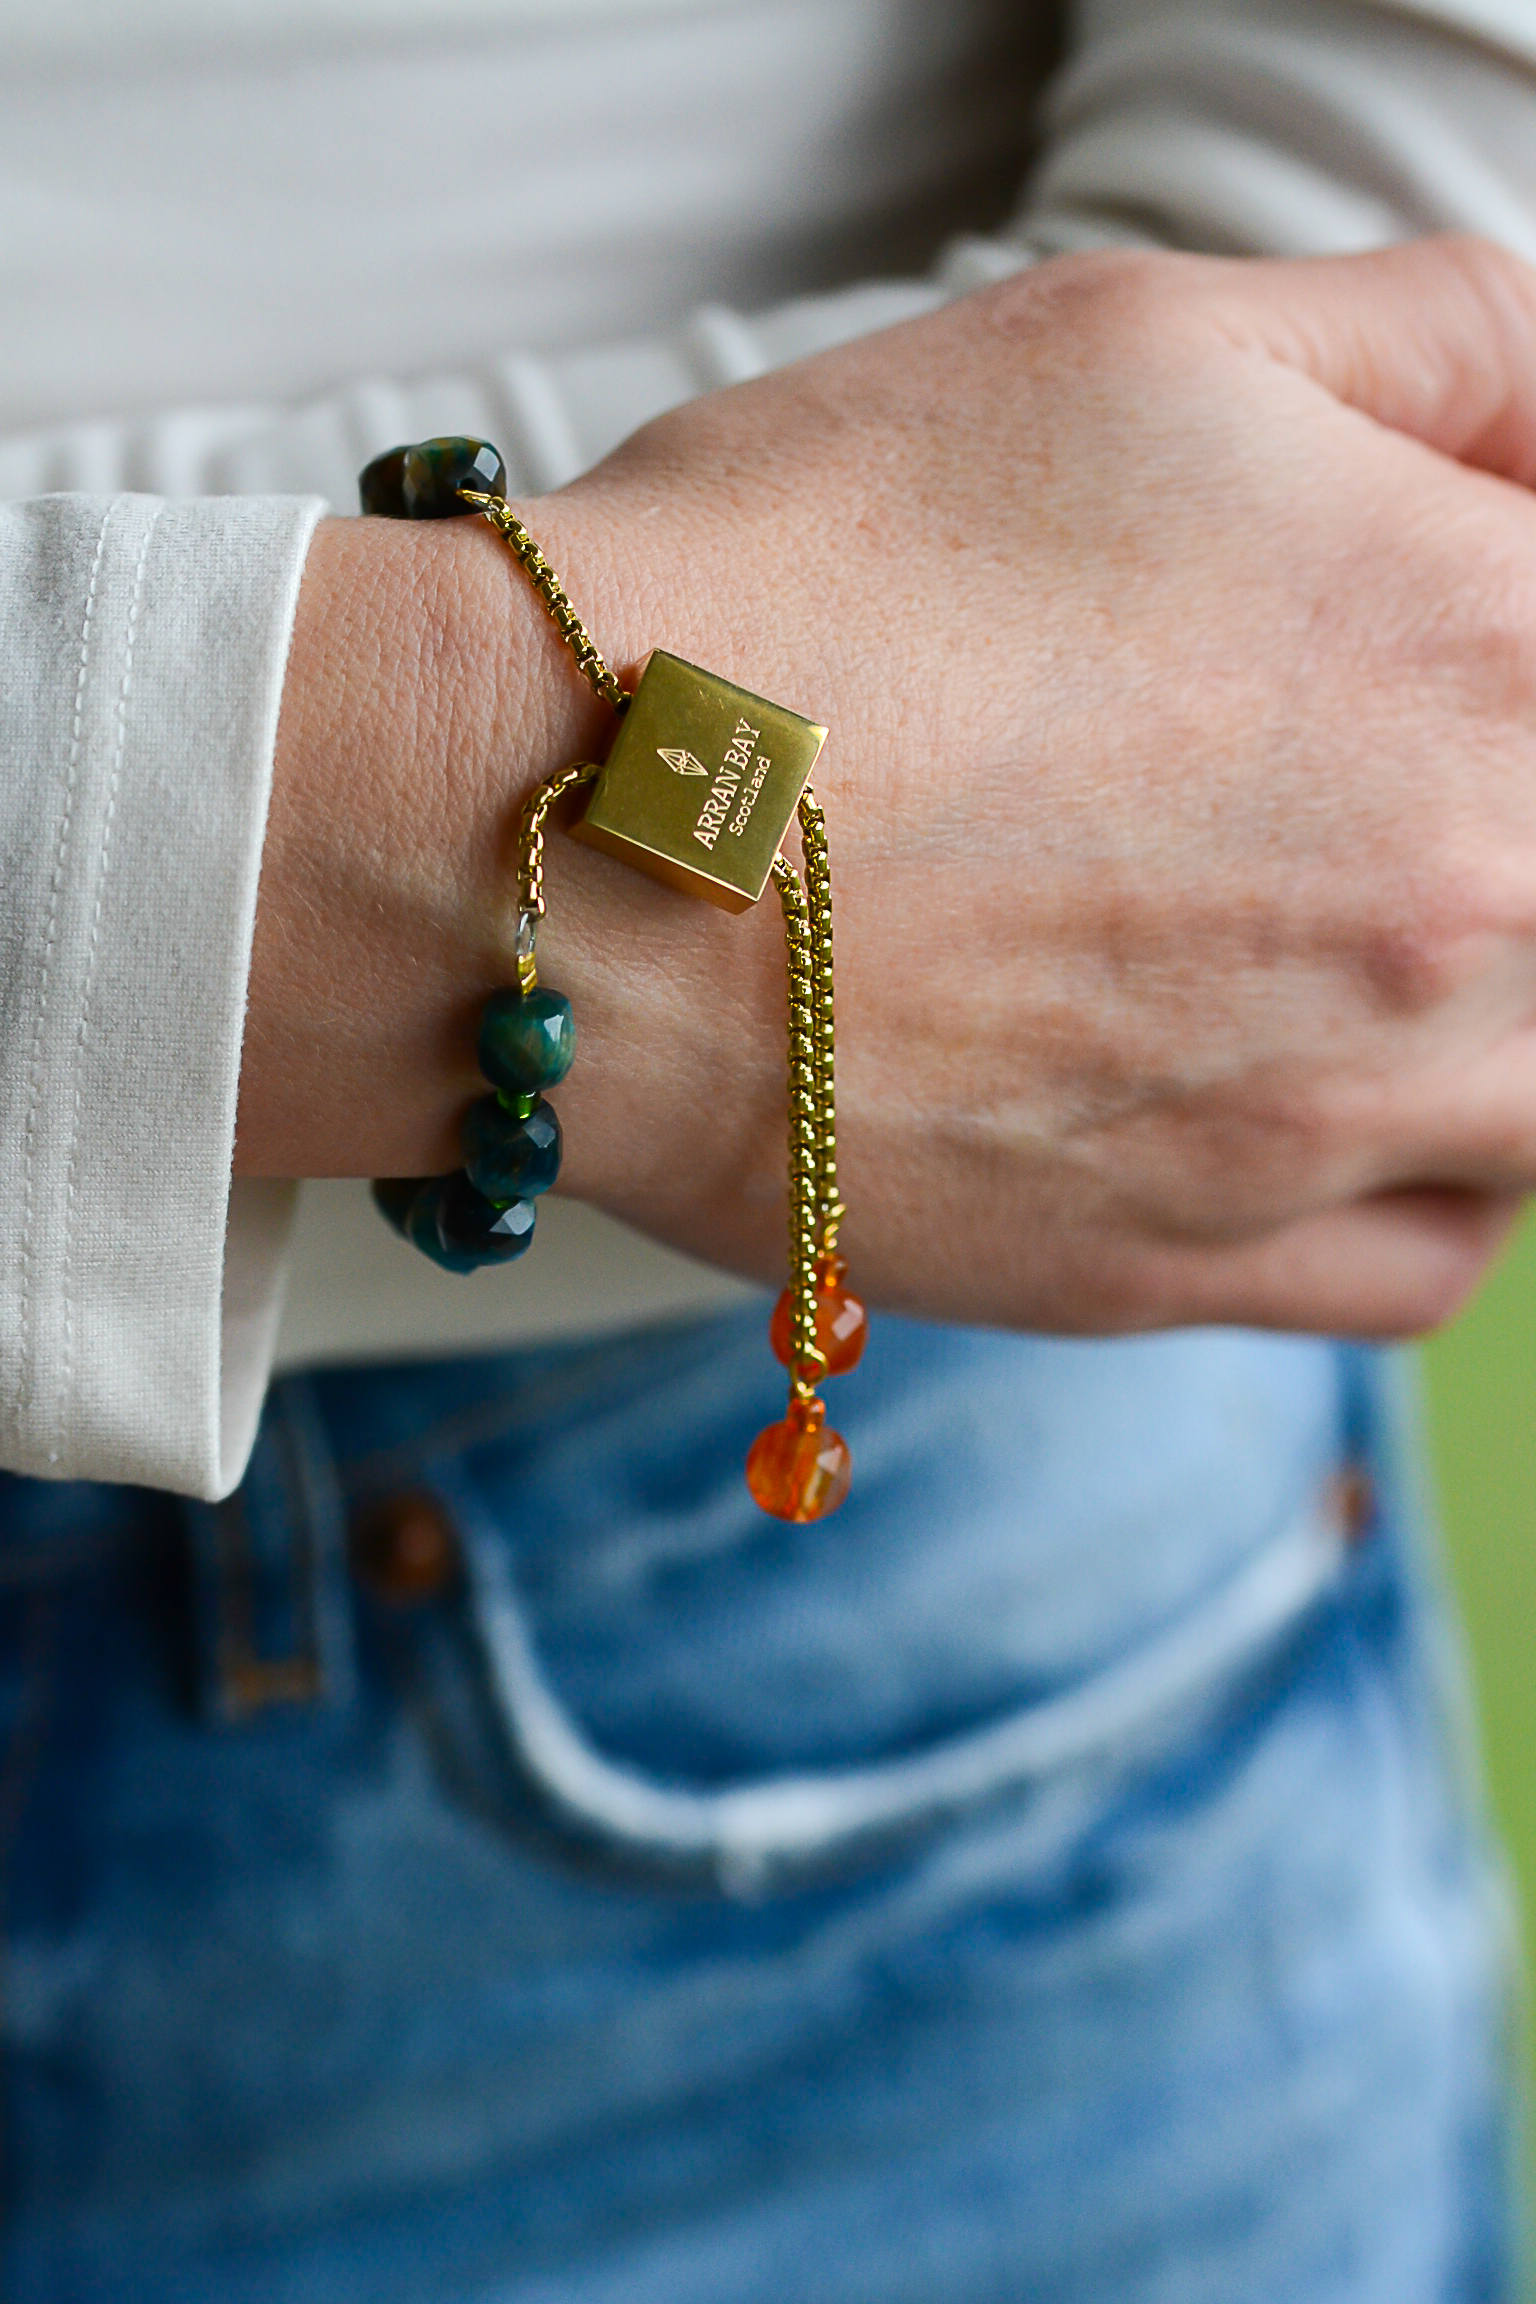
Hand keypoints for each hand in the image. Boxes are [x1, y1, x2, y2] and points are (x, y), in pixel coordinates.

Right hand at [242, 236, 1535, 1338]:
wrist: (565, 831)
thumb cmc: (821, 566)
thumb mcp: (1153, 336)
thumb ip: (1448, 349)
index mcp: (1490, 649)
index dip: (1512, 604)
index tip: (1415, 607)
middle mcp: (1465, 910)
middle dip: (1498, 806)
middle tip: (1337, 774)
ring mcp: (1331, 1120)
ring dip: (1506, 1016)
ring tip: (1356, 937)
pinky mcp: (1190, 1265)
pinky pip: (1436, 1263)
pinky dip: (1429, 1185)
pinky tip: (1314, 1093)